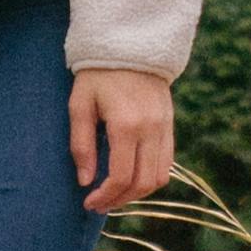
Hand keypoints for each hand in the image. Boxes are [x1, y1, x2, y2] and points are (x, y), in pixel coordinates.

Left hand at [70, 68, 175, 215]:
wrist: (131, 46)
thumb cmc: (97, 74)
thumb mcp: (80, 105)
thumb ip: (82, 144)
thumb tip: (85, 181)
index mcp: (126, 125)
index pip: (120, 176)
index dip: (105, 196)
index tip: (88, 202)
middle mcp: (150, 129)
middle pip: (142, 183)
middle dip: (119, 200)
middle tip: (99, 205)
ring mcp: (164, 128)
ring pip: (159, 178)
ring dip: (137, 193)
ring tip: (115, 195)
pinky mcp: (170, 125)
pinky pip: (167, 163)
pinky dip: (150, 178)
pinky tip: (131, 179)